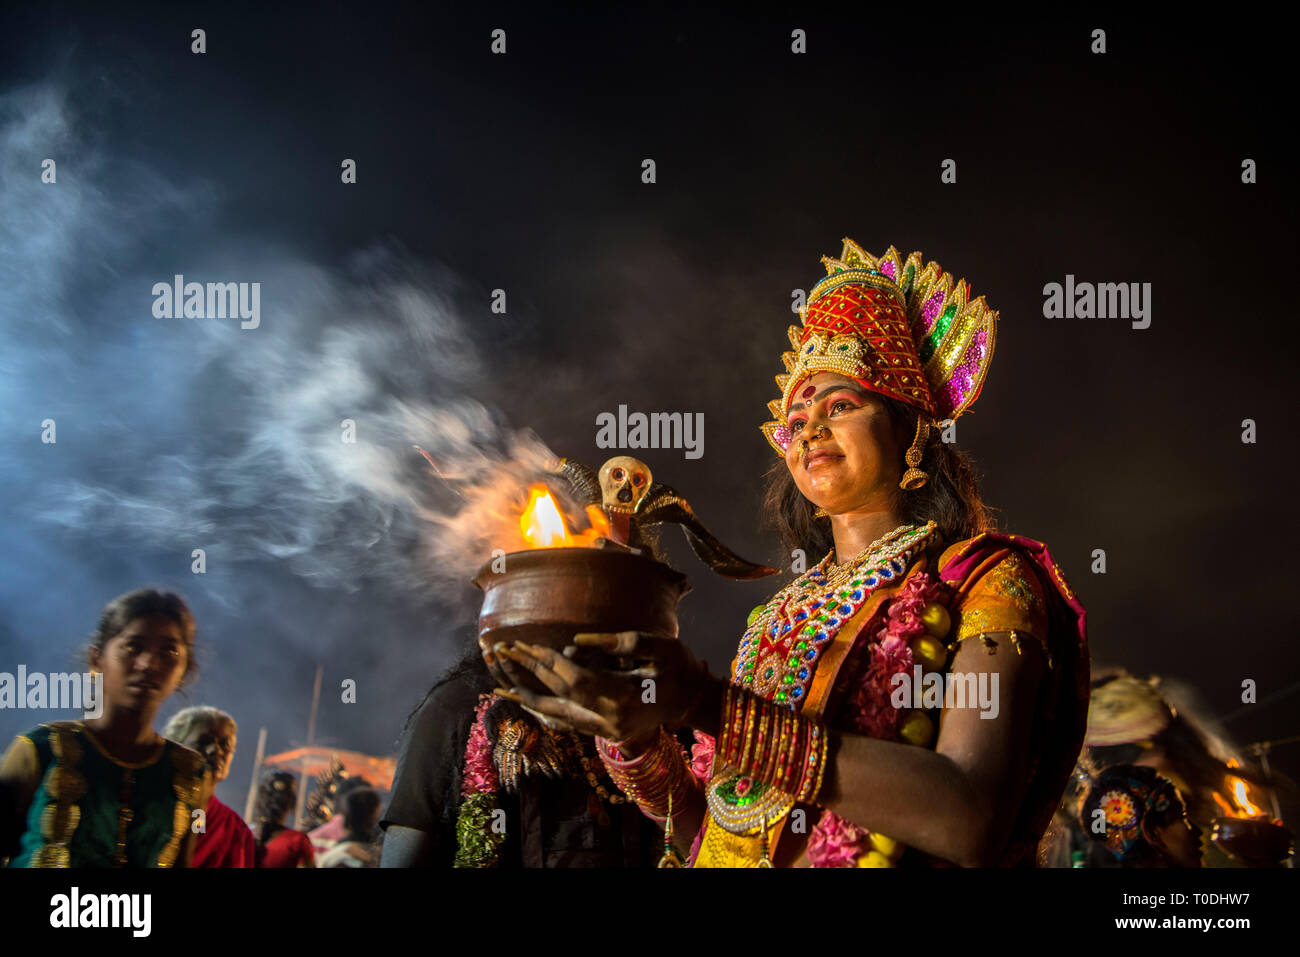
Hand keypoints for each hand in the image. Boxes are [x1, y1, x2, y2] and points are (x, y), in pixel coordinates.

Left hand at [493, 632, 704, 744]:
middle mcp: (609, 721)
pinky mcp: (604, 734)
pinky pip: (566, 723)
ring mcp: (606, 732)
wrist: (693, 699)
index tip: (524, 643)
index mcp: (623, 698)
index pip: (574, 680)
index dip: (547, 661)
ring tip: (500, 684)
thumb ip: (619, 642)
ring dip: (528, 697)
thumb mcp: (658, 646)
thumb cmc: (679, 667)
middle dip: (529, 672)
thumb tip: (575, 644)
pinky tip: (527, 701)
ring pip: (557, 716)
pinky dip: (545, 711)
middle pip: (559, 697)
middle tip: (502, 651)